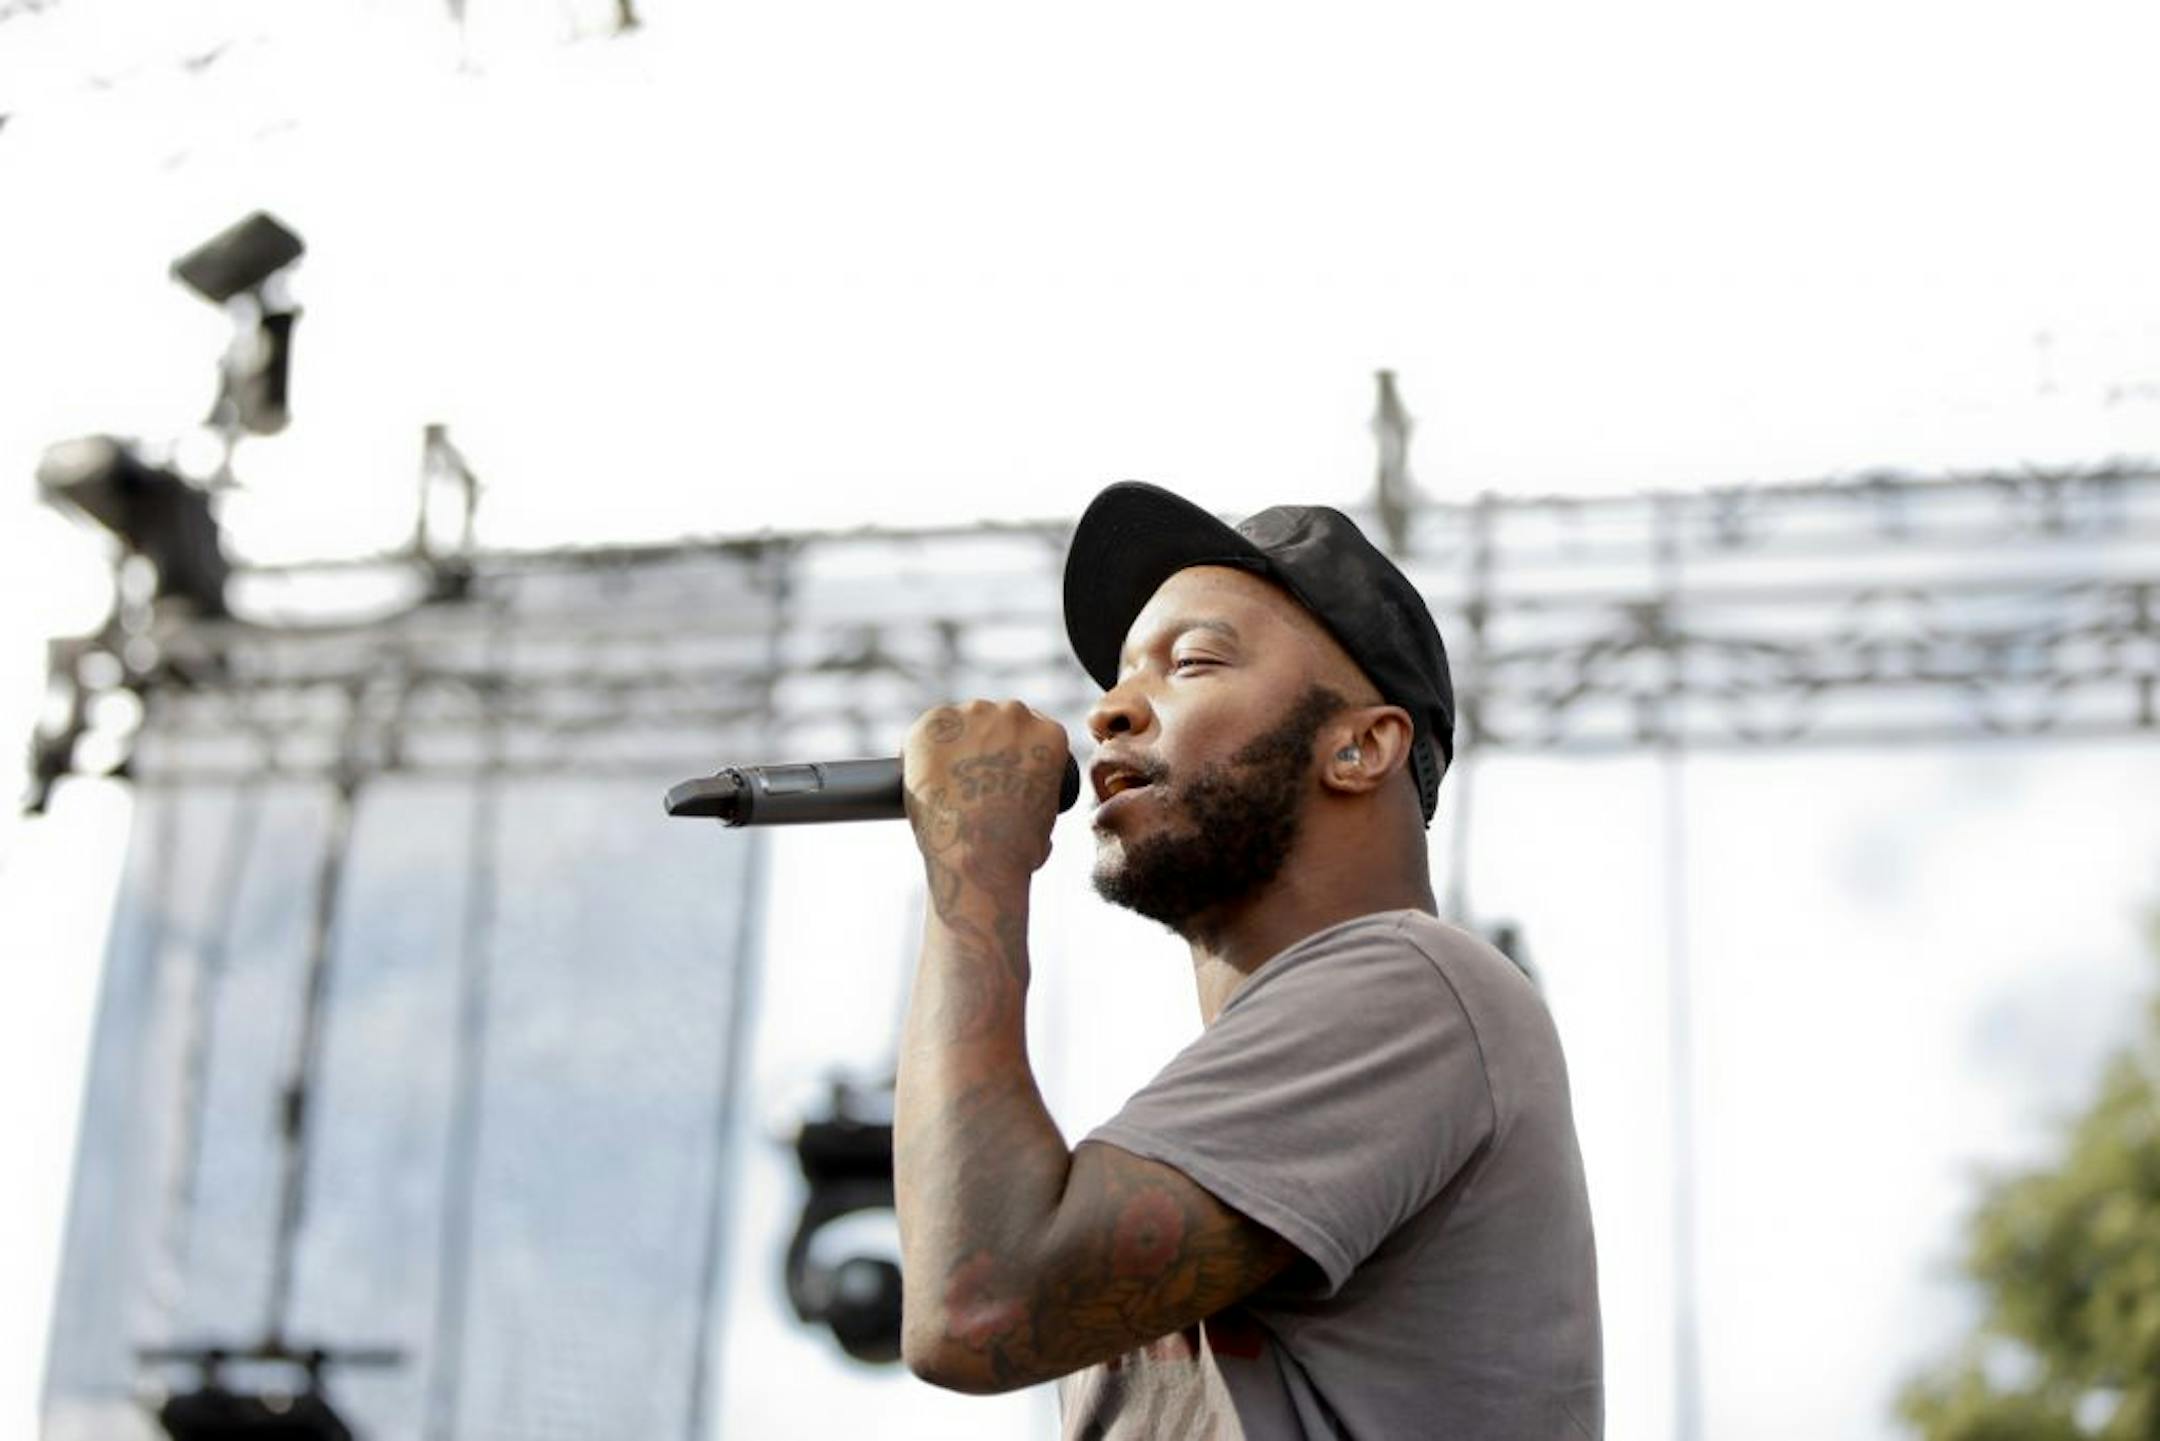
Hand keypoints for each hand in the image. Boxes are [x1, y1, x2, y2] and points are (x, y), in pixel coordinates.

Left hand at [903, 701, 1068, 893]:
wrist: (977, 852)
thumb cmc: (1014, 850)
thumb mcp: (1045, 823)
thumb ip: (1039, 805)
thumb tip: (1029, 816)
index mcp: (1049, 735)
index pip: (1027, 730)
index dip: (1010, 750)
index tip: (997, 769)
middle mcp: (1014, 714)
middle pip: (993, 719)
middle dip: (981, 742)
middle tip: (967, 779)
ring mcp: (972, 715)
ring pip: (958, 722)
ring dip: (950, 744)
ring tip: (941, 782)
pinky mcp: (933, 724)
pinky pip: (923, 732)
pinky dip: (917, 751)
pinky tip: (917, 775)